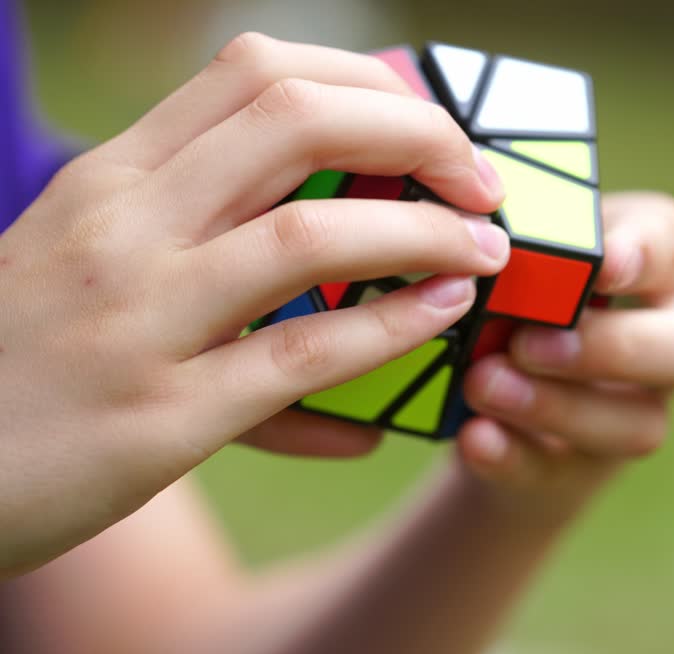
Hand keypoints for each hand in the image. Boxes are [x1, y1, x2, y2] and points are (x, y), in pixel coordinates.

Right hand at [0, 33, 508, 575]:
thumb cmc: (19, 361)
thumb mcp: (82, 257)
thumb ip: (188, 223)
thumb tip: (324, 228)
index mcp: (111, 180)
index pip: (255, 72)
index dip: (367, 84)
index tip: (430, 126)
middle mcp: (122, 228)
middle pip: (296, 121)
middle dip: (416, 136)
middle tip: (477, 181)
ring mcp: (139, 318)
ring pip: (313, 235)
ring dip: (425, 235)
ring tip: (484, 251)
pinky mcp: (161, 416)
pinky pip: (301, 355)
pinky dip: (389, 330)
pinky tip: (439, 319)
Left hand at [455, 192, 673, 518]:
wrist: (494, 388)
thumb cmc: (524, 281)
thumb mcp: (529, 248)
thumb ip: (525, 239)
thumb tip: (485, 234)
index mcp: (668, 266)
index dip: (651, 255)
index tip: (607, 262)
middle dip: (620, 348)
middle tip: (534, 342)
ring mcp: (638, 413)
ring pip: (639, 425)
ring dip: (559, 406)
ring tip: (484, 382)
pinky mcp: (580, 472)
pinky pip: (559, 473)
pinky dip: (515, 455)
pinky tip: (477, 436)